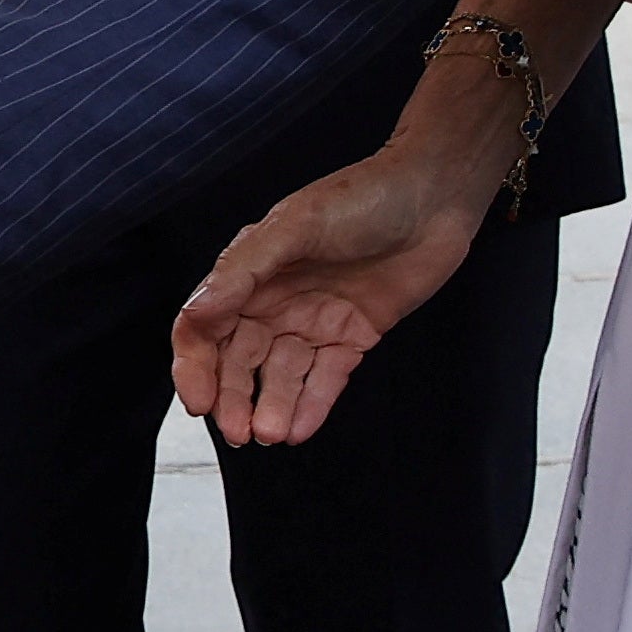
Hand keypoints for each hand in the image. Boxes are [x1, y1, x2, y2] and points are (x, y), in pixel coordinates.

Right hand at [173, 145, 505, 445]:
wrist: (436, 198)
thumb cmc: (363, 197)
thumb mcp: (294, 226)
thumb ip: (242, 272)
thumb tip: (196, 314)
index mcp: (250, 272)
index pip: (205, 327)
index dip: (195, 366)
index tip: (198, 402)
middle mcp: (276, 300)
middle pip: (239, 361)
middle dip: (233, 398)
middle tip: (237, 432)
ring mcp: (314, 321)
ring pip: (281, 376)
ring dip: (272, 407)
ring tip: (270, 435)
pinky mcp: (353, 336)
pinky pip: (325, 380)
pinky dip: (312, 406)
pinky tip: (299, 430)